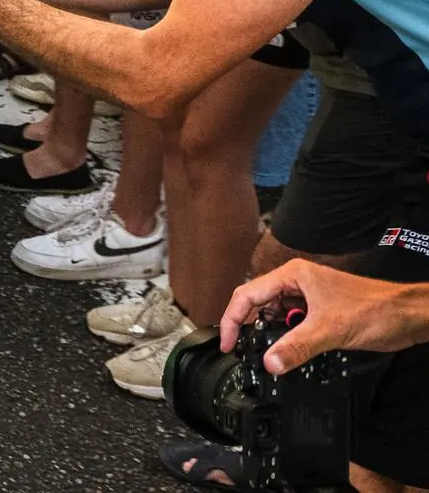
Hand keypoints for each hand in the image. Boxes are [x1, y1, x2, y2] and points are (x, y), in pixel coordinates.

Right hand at [220, 261, 428, 374]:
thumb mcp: (330, 330)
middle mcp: (296, 282)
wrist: (408, 316)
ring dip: (272, 335)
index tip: (229, 343)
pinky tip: (294, 351)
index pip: (247, 294)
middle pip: (258, 304)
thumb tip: (269, 362)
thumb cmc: (377, 309)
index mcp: (292, 275)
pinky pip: (293, 325)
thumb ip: (296, 347)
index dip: (232, 320)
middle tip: (244, 351)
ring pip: (275, 316)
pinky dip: (289, 339)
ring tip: (274, 352)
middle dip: (250, 328)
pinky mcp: (318, 312)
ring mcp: (307, 296)